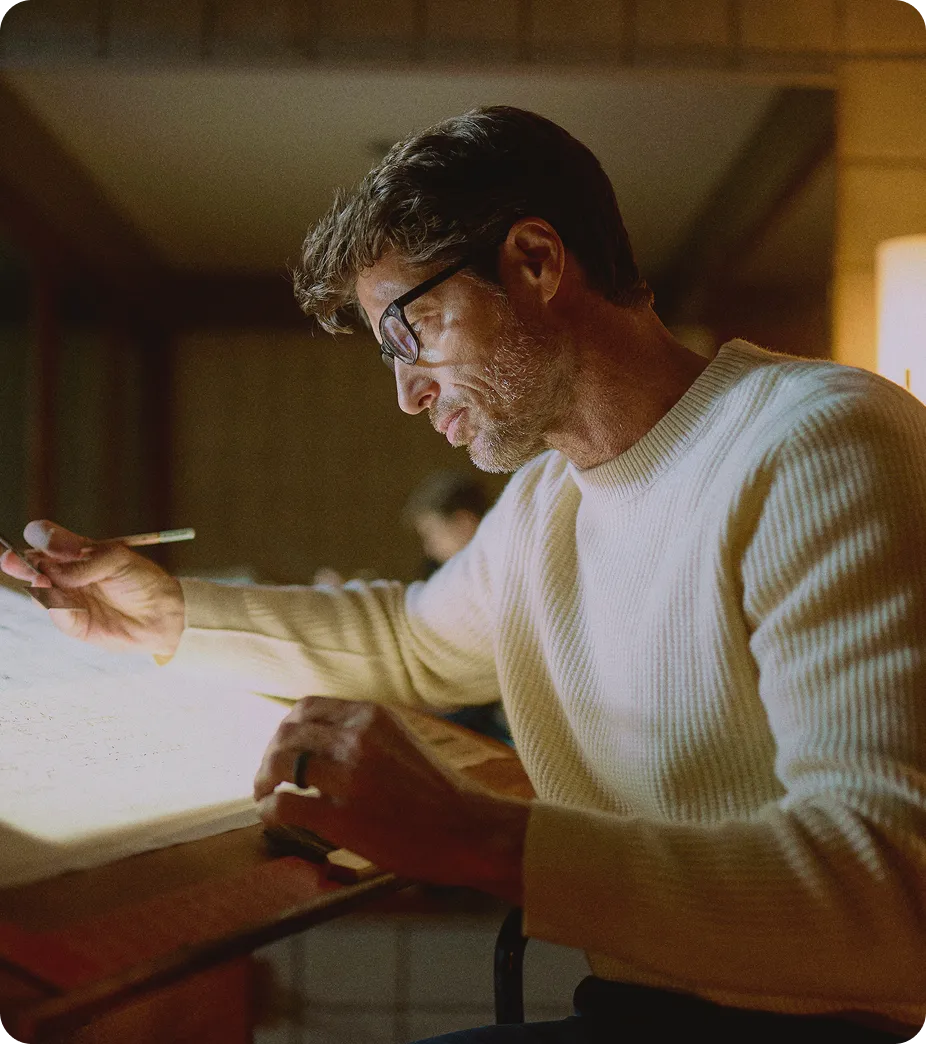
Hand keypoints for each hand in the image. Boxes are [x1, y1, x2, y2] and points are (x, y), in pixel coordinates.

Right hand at [0, 520, 184, 656]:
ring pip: (41, 591)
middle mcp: (66, 575)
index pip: (45, 540)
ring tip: (41, 578)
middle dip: (21, 563)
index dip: (39, 537)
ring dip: (37, 585)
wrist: (163, 611)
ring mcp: (69, 599)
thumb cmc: (142, 579)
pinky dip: (56, 607)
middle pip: (33, 566)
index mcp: (75, 553)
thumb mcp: (117, 559)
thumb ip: (84, 561)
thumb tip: (52, 568)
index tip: (41, 538)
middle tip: (11, 560)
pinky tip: (60, 602)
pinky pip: (59, 615)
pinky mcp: (75, 624)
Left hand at [254, 697, 527, 902]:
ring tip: (264, 794)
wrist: (470, 829)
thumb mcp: (403, 741)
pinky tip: (272, 817)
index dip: (286, 728)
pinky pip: (285, 804)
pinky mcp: (340, 816)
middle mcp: (357, 737)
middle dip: (269, 754)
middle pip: (287, 733)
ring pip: (280, 763)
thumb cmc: (442, 793)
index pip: (307, 707)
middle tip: (267, 774)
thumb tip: (326, 742)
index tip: (283, 747)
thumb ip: (368, 735)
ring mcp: (348, 775)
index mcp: (372, 715)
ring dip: (263, 779)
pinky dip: (270, 809)